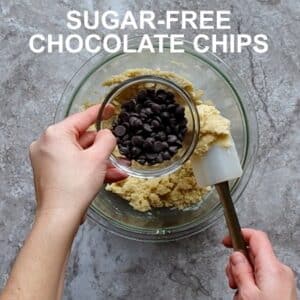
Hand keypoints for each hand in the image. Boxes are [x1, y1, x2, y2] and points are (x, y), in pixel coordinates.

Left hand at [29, 104, 126, 222]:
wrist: (60, 217)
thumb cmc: (76, 186)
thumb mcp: (98, 158)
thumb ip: (106, 139)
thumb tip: (106, 134)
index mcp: (55, 134)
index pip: (82, 117)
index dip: (99, 112)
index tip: (111, 108)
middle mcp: (47, 144)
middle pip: (81, 138)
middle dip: (102, 148)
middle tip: (117, 152)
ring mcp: (46, 159)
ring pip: (80, 154)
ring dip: (100, 161)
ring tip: (118, 169)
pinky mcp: (49, 172)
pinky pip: (74, 164)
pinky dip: (89, 168)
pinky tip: (108, 175)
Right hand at [223, 229, 296, 299]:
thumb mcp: (247, 294)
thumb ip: (240, 270)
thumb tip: (236, 255)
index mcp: (272, 267)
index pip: (256, 237)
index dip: (239, 234)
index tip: (226, 240)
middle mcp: (280, 270)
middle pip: (253, 253)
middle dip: (238, 262)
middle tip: (232, 278)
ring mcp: (281, 280)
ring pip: (255, 266)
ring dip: (242, 275)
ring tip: (239, 292)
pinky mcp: (281, 288)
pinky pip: (261, 277)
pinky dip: (250, 283)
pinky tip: (246, 297)